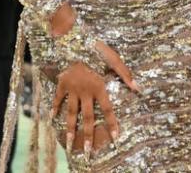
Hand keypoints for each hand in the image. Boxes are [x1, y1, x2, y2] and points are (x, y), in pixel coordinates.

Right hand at [52, 40, 138, 159]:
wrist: (71, 40)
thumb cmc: (95, 48)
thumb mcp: (114, 59)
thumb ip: (125, 74)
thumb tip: (138, 88)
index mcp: (99, 87)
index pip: (107, 110)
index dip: (112, 124)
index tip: (115, 138)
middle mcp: (85, 92)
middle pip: (87, 118)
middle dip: (87, 135)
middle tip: (87, 151)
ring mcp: (72, 89)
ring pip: (71, 113)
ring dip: (70, 129)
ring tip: (68, 142)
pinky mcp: (62, 83)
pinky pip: (58, 98)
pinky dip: (54, 107)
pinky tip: (52, 117)